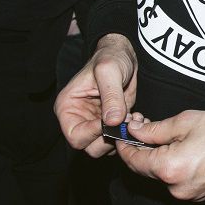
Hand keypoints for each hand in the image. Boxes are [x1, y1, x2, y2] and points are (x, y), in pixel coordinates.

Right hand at [55, 33, 137, 157]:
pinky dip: (129, 135)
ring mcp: (94, 123)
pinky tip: (136, 118)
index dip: (94, 133)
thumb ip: (111, 96)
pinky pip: (117, 140)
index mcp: (67, 108)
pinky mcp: (110, 125)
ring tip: (133, 117)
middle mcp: (78, 119)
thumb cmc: (110, 58)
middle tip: (126, 121)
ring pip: (105, 147)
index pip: (75, 137)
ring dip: (122, 138)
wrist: (123, 56)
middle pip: (90, 147)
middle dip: (111, 138)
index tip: (113, 120)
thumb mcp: (109, 71)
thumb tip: (112, 122)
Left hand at [116, 111, 204, 201]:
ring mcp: (189, 196)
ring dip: (158, 159)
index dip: (124, 145)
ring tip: (166, 137)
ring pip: (163, 177)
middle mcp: (176, 188)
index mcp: (169, 169)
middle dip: (140, 150)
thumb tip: (134, 130)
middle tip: (142, 128)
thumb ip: (154, 129)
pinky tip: (182, 150)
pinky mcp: (201, 197)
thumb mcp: (186, 122)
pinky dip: (174, 168)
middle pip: (145, 171)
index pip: (133, 160)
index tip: (121, 133)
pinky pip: (179, 182)